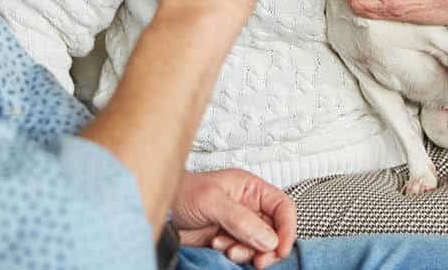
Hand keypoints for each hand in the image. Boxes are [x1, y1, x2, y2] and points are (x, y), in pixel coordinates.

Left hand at [172, 169, 296, 269]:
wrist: (161, 211)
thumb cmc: (181, 193)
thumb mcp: (211, 200)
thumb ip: (240, 219)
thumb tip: (269, 239)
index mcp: (249, 188)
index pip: (282, 207)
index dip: (287, 228)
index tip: (280, 248)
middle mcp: (248, 206)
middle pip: (275, 230)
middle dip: (267, 247)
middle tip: (257, 259)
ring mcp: (239, 224)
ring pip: (260, 245)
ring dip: (247, 251)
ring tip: (227, 248)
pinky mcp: (229, 239)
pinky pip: (245, 252)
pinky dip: (236, 254)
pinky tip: (218, 246)